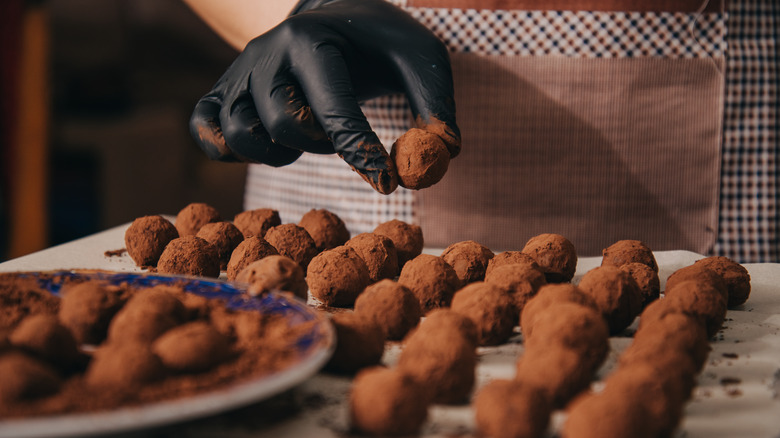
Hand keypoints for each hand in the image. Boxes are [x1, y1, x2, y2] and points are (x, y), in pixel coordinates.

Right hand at [189, 0, 459, 194]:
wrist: (332, 16)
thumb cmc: (379, 43)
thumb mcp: (418, 58)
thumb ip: (436, 103)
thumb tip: (445, 152)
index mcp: (313, 38)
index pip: (332, 107)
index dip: (361, 152)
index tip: (387, 182)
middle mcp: (266, 51)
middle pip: (283, 123)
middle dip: (322, 144)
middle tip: (341, 137)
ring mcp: (238, 72)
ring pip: (241, 134)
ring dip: (279, 151)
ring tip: (308, 136)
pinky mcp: (220, 91)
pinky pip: (207, 134)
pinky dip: (232, 149)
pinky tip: (269, 143)